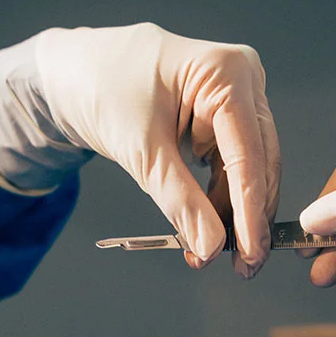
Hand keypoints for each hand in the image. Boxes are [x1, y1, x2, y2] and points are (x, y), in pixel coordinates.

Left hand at [0, 23, 280, 276]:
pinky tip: (206, 227)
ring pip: (251, 171)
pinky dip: (221, 201)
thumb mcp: (142, 150)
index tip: (249, 252)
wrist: (76, 72)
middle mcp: (243, 81)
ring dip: (233, 215)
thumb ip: (181, 200)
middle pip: (259, 163)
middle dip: (248, 218)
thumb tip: (212, 245)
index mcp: (226, 72)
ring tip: (209, 250)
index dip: (251, 210)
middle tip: (241, 264)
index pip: (248, 154)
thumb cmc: (101, 86)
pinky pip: (234, 168)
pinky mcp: (227, 120)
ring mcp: (238, 99)